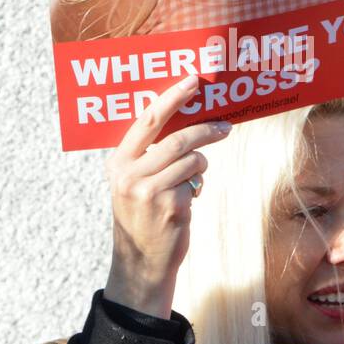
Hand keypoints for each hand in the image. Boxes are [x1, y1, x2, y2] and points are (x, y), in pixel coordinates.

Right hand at [103, 75, 231, 318]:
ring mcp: (150, 190)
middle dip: (205, 128)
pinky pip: (196, 181)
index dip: (172, 98)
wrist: (141, 262)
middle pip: (177, 138)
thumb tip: (186, 123)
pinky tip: (186, 201)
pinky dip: (197, 186)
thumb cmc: (141, 215)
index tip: (193, 81)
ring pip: (192, 159)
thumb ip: (148, 155)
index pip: (147, 120)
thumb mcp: (132, 182)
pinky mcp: (171, 206)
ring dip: (201, 165)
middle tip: (225, 126)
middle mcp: (130, 174)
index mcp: (118, 162)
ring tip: (193, 178)